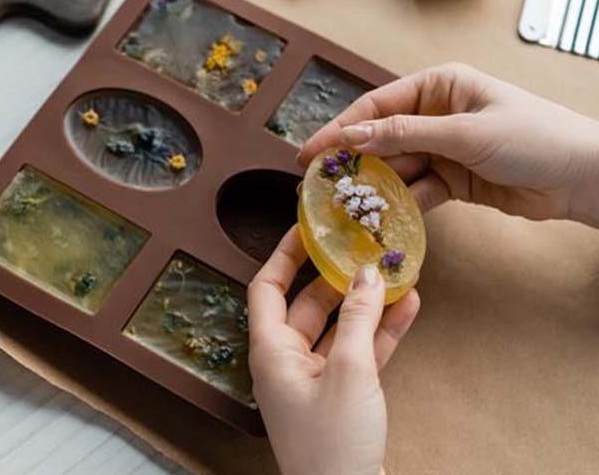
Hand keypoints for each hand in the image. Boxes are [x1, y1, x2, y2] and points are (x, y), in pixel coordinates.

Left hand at [248, 226, 419, 474]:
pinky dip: (380, 333)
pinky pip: (358, 353)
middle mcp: (286, 362)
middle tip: (362, 248)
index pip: (266, 288)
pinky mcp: (340, 395)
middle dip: (337, 277)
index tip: (306, 228)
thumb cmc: (333, 444)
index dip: (283, 255)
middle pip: (307, 305)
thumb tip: (367, 274)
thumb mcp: (349, 372)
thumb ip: (358, 319)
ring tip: (394, 272)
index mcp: (270, 352)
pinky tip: (408, 307)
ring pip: (338, 328)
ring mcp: (314, 379)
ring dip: (366, 304)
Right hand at [298, 63, 598, 226]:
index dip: (341, 129)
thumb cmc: (533, 137)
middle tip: (316, 184)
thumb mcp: (464, 132)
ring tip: (341, 205)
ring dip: (373, 186)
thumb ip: (405, 135)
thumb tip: (352, 136)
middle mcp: (436, 114)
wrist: (582, 177)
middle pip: (381, 138)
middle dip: (352, 161)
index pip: (378, 107)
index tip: (311, 152)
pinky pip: (416, 191)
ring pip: (396, 168)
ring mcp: (444, 149)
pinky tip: (379, 216)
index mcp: (440, 86)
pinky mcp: (453, 180)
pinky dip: (400, 204)